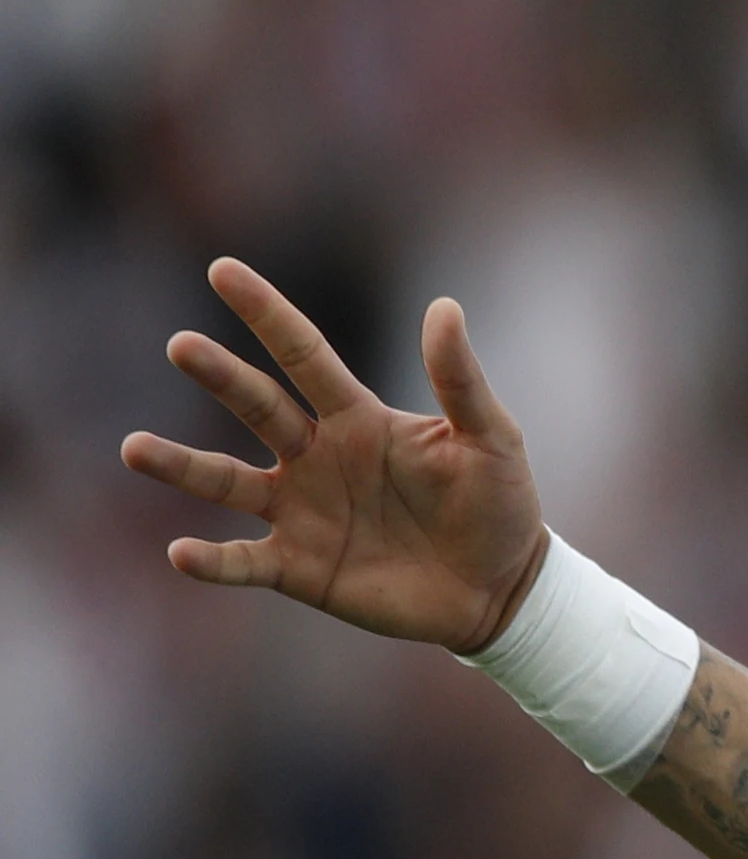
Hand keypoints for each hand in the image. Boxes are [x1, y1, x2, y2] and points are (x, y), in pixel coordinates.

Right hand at [125, 259, 553, 651]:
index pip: (304, 354)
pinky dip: (212, 560)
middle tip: (183, 345)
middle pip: (258, 407)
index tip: (223, 269)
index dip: (267, 313)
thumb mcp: (492, 439)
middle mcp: (316, 456)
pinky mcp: (300, 567)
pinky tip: (180, 553)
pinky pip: (244, 562)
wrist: (503, 589)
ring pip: (227, 482)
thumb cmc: (500, 506)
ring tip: (134, 448)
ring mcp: (301, 511)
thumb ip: (461, 381)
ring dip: (182, 465)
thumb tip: (443, 306)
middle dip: (220, 377)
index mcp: (358, 418)